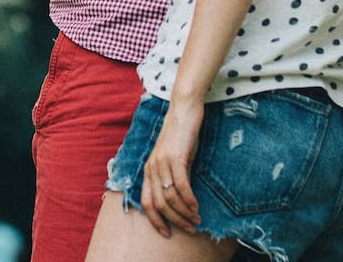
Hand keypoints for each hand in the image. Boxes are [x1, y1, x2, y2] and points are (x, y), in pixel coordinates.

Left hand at [138, 100, 203, 236]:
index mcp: (148, 169)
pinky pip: (181, 185)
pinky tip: (196, 206)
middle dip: (174, 221)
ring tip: (196, 219)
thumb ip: (172, 176)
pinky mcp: (175, 157)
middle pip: (159, 204)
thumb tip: (179, 200)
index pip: (146, 202)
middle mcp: (152, 167)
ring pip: (170, 197)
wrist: (184, 109)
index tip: (167, 233)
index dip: (155, 221)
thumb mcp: (173, 158)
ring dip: (184, 212)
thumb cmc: (181, 135)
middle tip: (190, 228)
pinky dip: (189, 199)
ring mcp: (162, 162)